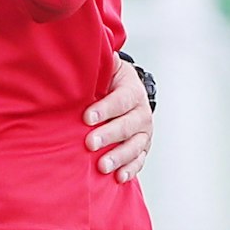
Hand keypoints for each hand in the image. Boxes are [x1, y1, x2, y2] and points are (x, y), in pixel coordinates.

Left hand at [84, 59, 152, 182]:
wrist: (128, 92)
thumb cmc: (109, 80)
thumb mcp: (107, 68)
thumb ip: (99, 63)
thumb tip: (85, 52)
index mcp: (132, 91)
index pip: (120, 100)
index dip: (104, 109)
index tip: (86, 117)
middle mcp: (142, 112)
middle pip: (127, 125)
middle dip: (108, 135)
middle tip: (89, 143)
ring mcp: (144, 132)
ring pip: (135, 146)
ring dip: (119, 157)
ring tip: (101, 166)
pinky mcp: (143, 147)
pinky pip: (139, 160)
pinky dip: (130, 170)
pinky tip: (119, 178)